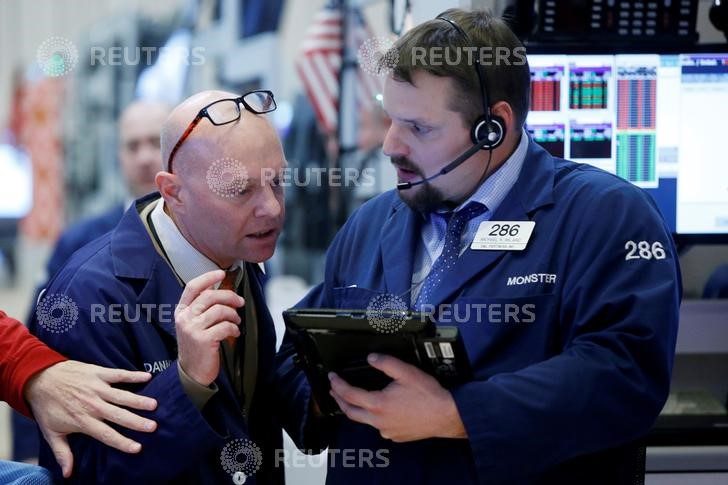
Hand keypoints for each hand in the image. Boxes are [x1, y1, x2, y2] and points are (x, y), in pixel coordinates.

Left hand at [24, 361, 158, 477]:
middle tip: (153, 427)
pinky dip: (133, 375)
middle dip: (137, 422)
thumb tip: (68, 473)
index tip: (137, 448)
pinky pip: (119, 374)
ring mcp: (96, 388)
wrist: (39, 378)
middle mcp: (92, 405)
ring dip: (138, 401)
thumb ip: (62, 453)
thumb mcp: (51, 432)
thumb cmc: (47, 407)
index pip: (106, 434)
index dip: (122, 442)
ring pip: (122, 396)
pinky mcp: (98, 373)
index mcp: (82, 421)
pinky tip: (147, 377)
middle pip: (118, 416)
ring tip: (154, 405)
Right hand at [175, 270, 244, 385]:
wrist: (192, 373)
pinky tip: (234, 333)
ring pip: (219, 310)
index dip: (207, 277)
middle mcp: (184, 318)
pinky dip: (234, 328)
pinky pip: (225, 326)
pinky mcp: (203, 340)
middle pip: (210, 296)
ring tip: (236, 321)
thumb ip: (202, 308)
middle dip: (230, 296)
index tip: (221, 273)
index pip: (192, 287)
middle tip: (240, 302)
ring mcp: (192, 329)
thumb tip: (219, 290)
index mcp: (181, 311)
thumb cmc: (197, 346)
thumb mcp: (194, 324)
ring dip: (233, 314)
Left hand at [329, 353, 466, 441]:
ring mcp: (386, 431)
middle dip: (339, 400)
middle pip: (350, 412)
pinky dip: (373, 417)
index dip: (338, 384)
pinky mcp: (395, 436)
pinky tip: (378, 410)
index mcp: (378, 403)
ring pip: (364, 421)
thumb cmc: (428, 395)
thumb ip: (386, 363)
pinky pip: (379, 427)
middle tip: (334, 390)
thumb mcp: (406, 372)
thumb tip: (371, 358)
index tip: (332, 378)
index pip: (349, 394)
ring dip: (355, 409)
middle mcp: (379, 420)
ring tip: (352, 400)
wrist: (446, 415)